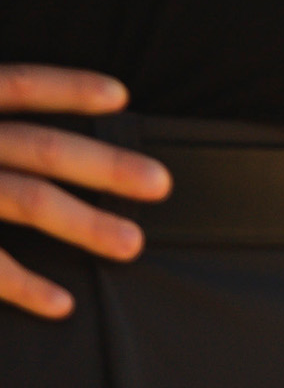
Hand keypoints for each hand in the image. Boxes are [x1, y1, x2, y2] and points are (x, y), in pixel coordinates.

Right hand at [0, 67, 171, 319]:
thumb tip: (42, 137)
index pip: (17, 86)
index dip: (67, 89)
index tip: (123, 97)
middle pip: (39, 148)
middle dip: (104, 165)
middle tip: (162, 184)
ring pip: (23, 200)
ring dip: (82, 224)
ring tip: (132, 245)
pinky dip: (23, 286)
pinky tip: (63, 302)